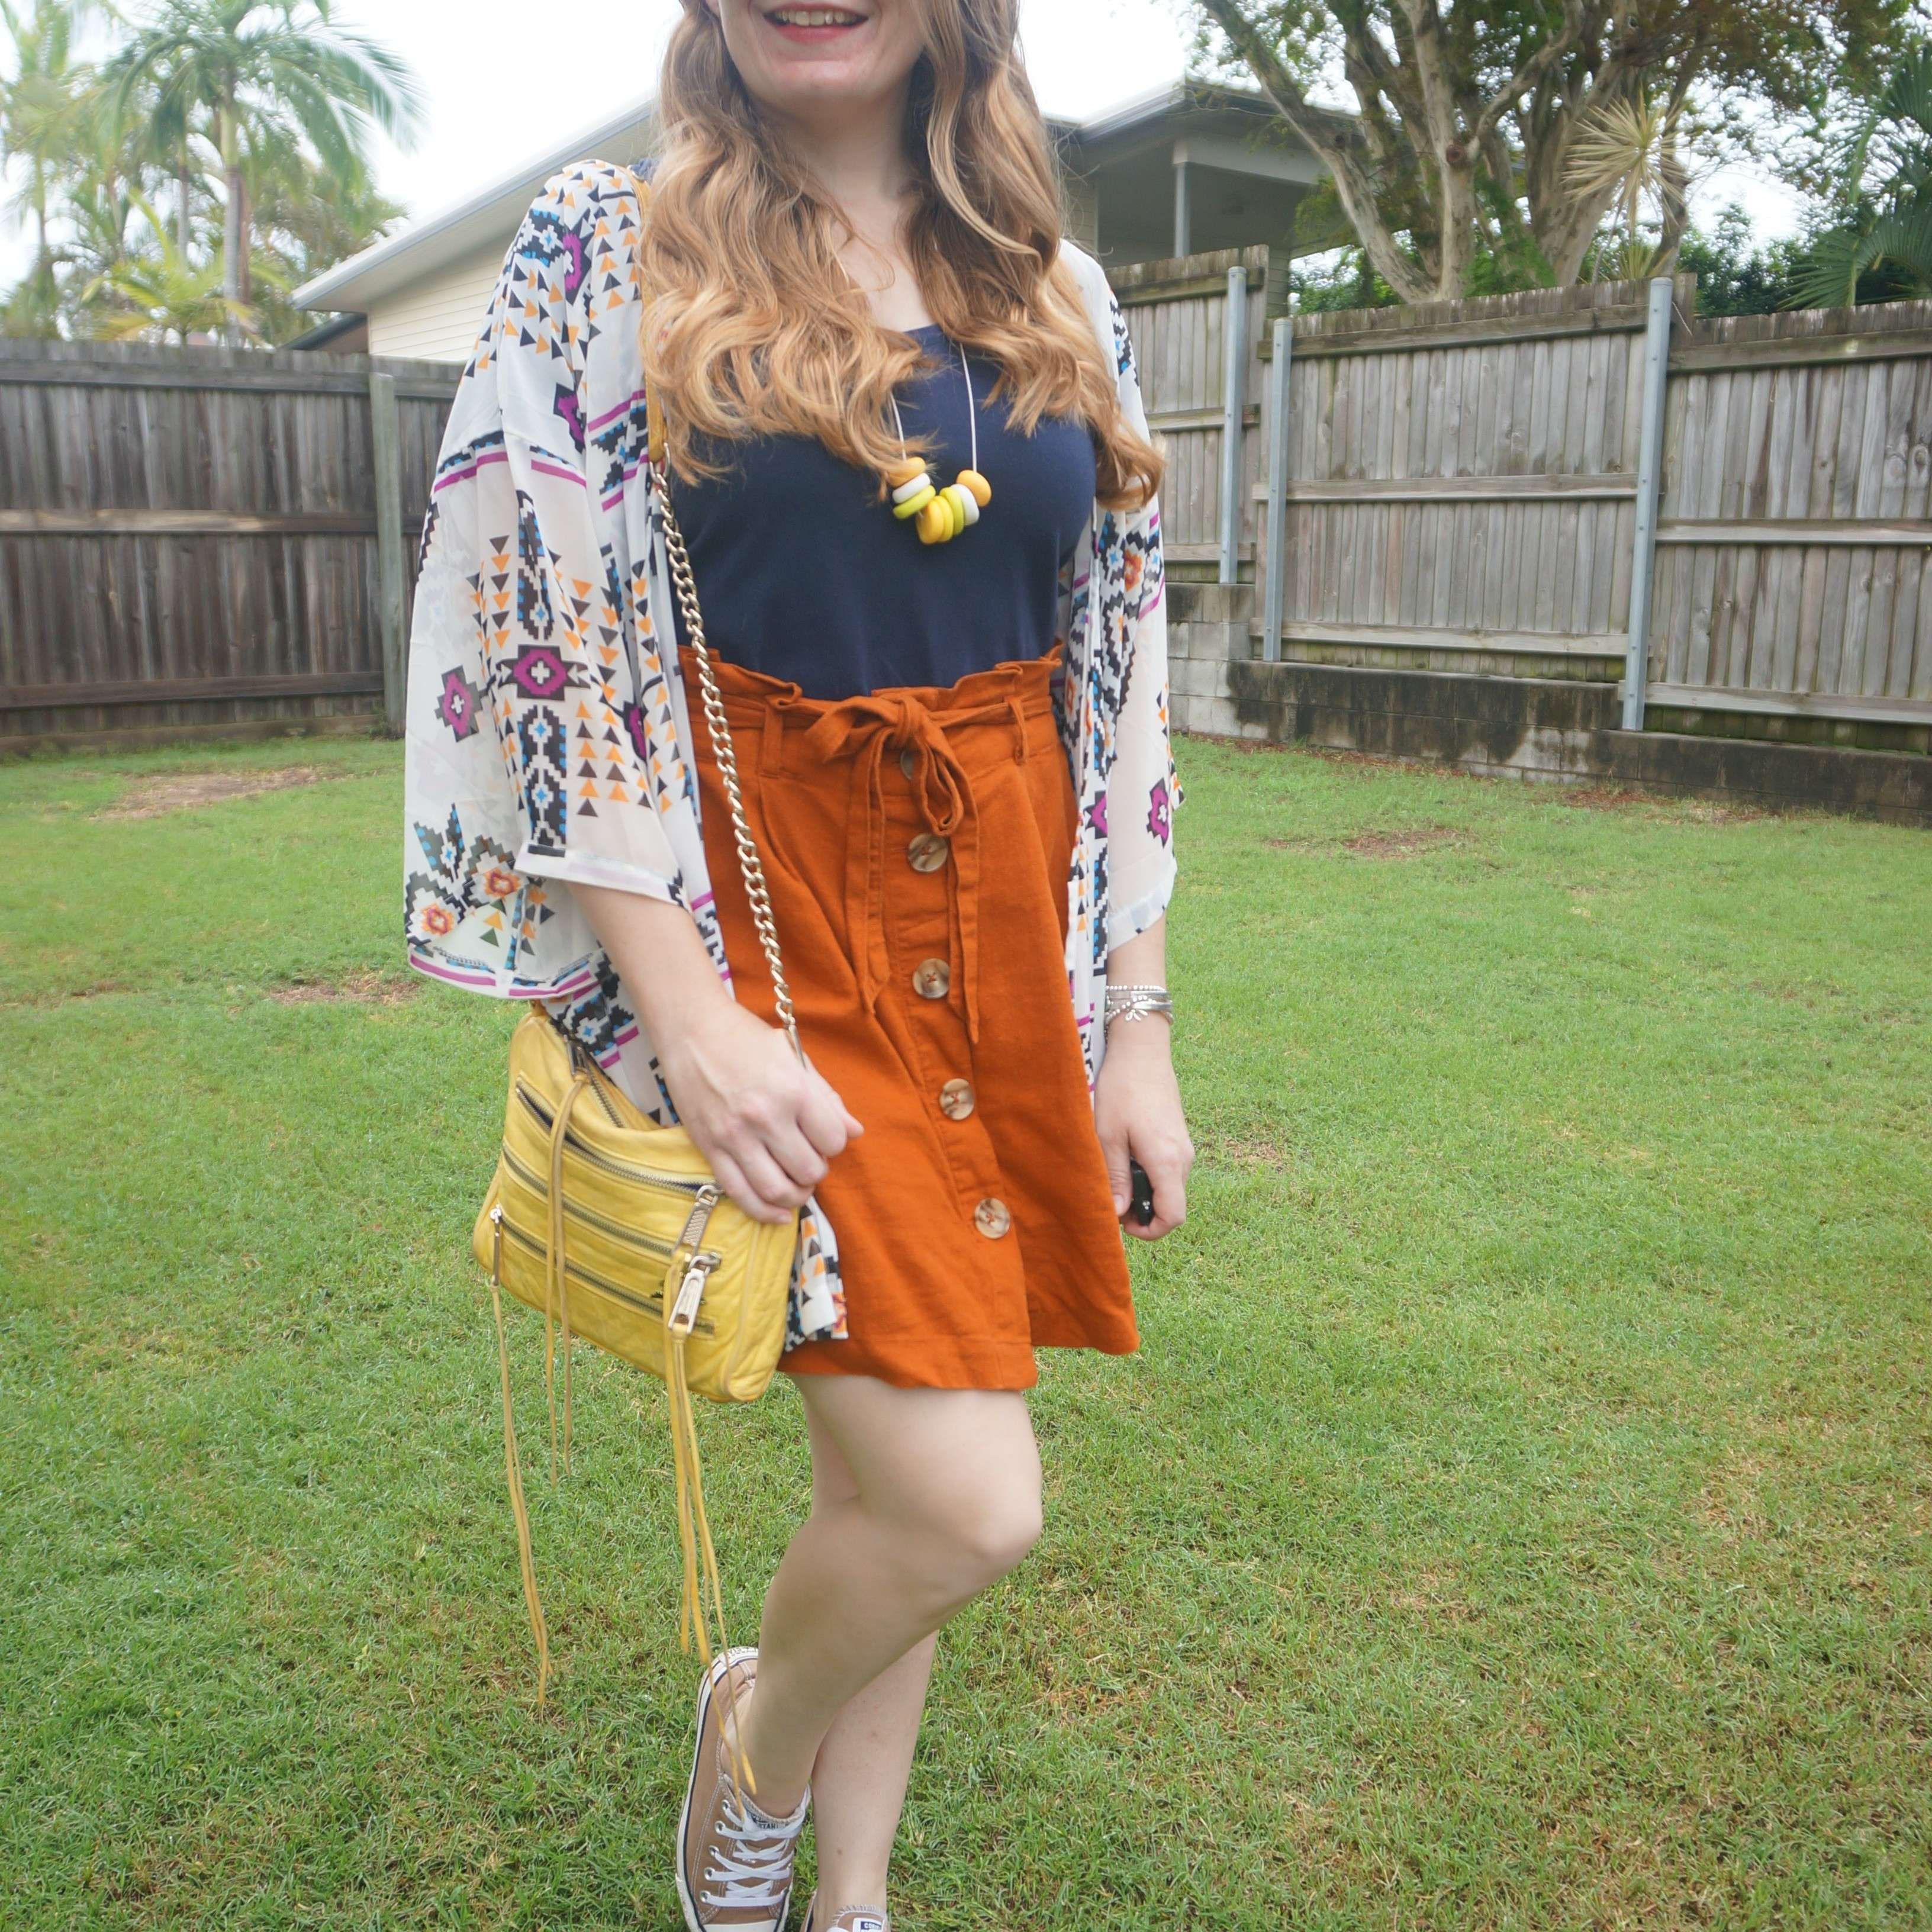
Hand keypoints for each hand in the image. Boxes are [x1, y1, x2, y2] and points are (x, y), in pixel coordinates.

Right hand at [657, 999, 862, 1225]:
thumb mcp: (794, 1056)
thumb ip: (827, 1097)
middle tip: (809, 1157)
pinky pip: (740, 1193)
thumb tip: (855, 1132)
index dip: (834, 1142)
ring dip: (795, 1196)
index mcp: (792, 1089)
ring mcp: (734, 1136)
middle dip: (816, 1170)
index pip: (833, 1140)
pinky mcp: (709, 1148)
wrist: (691, 1030)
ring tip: (797, 1185)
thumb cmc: (746, 1038)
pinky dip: (764, 1211)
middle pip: (808, 1170)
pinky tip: (778, 1213)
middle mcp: (765, 1117)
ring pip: (776, 1190)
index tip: (823, 1135)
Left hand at [1093, 1019, 1192, 1240]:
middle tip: (1111, 1197)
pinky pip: (1168, 1170)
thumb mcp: (1108, 1135)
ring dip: (1144, 1191)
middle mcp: (1183, 1158)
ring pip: (1168, 1187)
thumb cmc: (1122, 1089)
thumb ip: (1115, 1176)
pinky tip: (1126, 1156)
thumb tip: (1117, 1212)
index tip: (1123, 1223)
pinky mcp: (1179, 1138)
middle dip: (1142, 1211)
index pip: (1173, 1216)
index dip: (1150, 1230)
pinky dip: (1149, 1175)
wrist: (1142, 1050)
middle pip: (1171, 1204)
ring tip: (1115, 1173)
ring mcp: (1184, 1147)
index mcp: (1167, 1161)